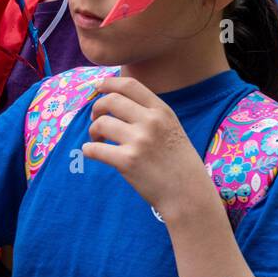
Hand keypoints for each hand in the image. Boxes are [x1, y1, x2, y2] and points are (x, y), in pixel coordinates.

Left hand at [82, 77, 212, 223]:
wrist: (187, 193)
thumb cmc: (179, 162)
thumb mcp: (172, 127)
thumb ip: (150, 113)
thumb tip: (118, 100)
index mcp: (162, 110)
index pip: (130, 85)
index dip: (109, 83)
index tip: (98, 86)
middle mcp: (150, 121)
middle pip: (111, 100)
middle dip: (97, 107)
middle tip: (95, 118)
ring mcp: (139, 141)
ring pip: (101, 123)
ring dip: (93, 130)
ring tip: (98, 138)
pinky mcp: (127, 161)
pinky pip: (95, 149)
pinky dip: (89, 149)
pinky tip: (91, 151)